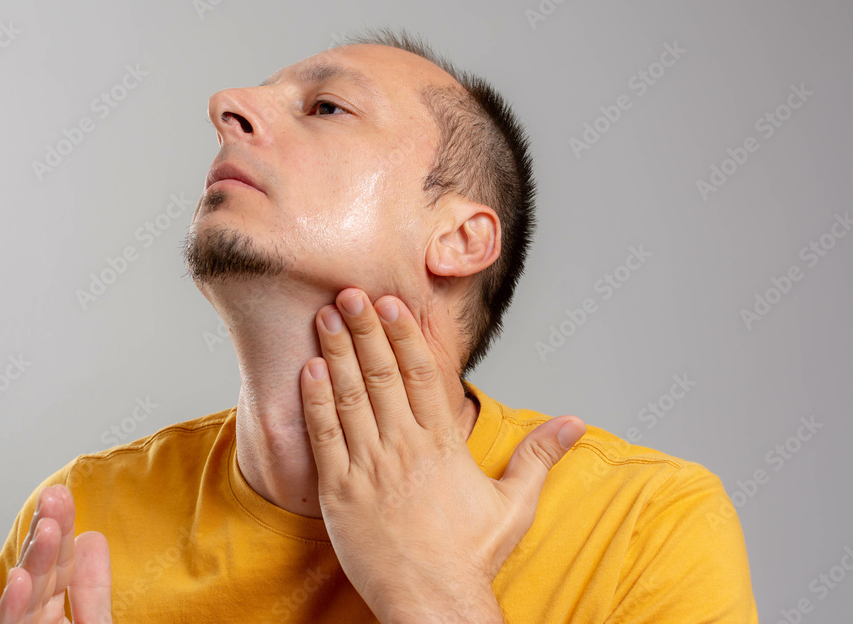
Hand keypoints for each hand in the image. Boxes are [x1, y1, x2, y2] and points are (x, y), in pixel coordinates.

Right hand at [0, 484, 112, 623]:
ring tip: (46, 526)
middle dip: (46, 532)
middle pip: (40, 570)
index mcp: (52, 613)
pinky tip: (20, 578)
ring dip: (34, 558)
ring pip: (24, 593)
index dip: (63, 528)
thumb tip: (92, 538)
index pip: (59, 564)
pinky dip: (12, 605)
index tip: (63, 494)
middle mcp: (33, 619)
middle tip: (53, 495)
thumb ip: (93, 590)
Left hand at [300, 288, 585, 622]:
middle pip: (382, 374)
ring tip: (326, 316)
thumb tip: (576, 423)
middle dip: (365, 329)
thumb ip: (540, 455)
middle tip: (350, 292)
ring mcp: (369, 468)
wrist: (432, 601)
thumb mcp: (515, 502)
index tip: (391, 303)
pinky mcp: (339, 492)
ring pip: (350, 397)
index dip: (404, 334)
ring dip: (337, 353)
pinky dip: (315, 401)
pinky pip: (325, 437)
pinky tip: (309, 370)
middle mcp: (404, 447)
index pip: (422, 374)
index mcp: (442, 444)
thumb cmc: (471, 555)